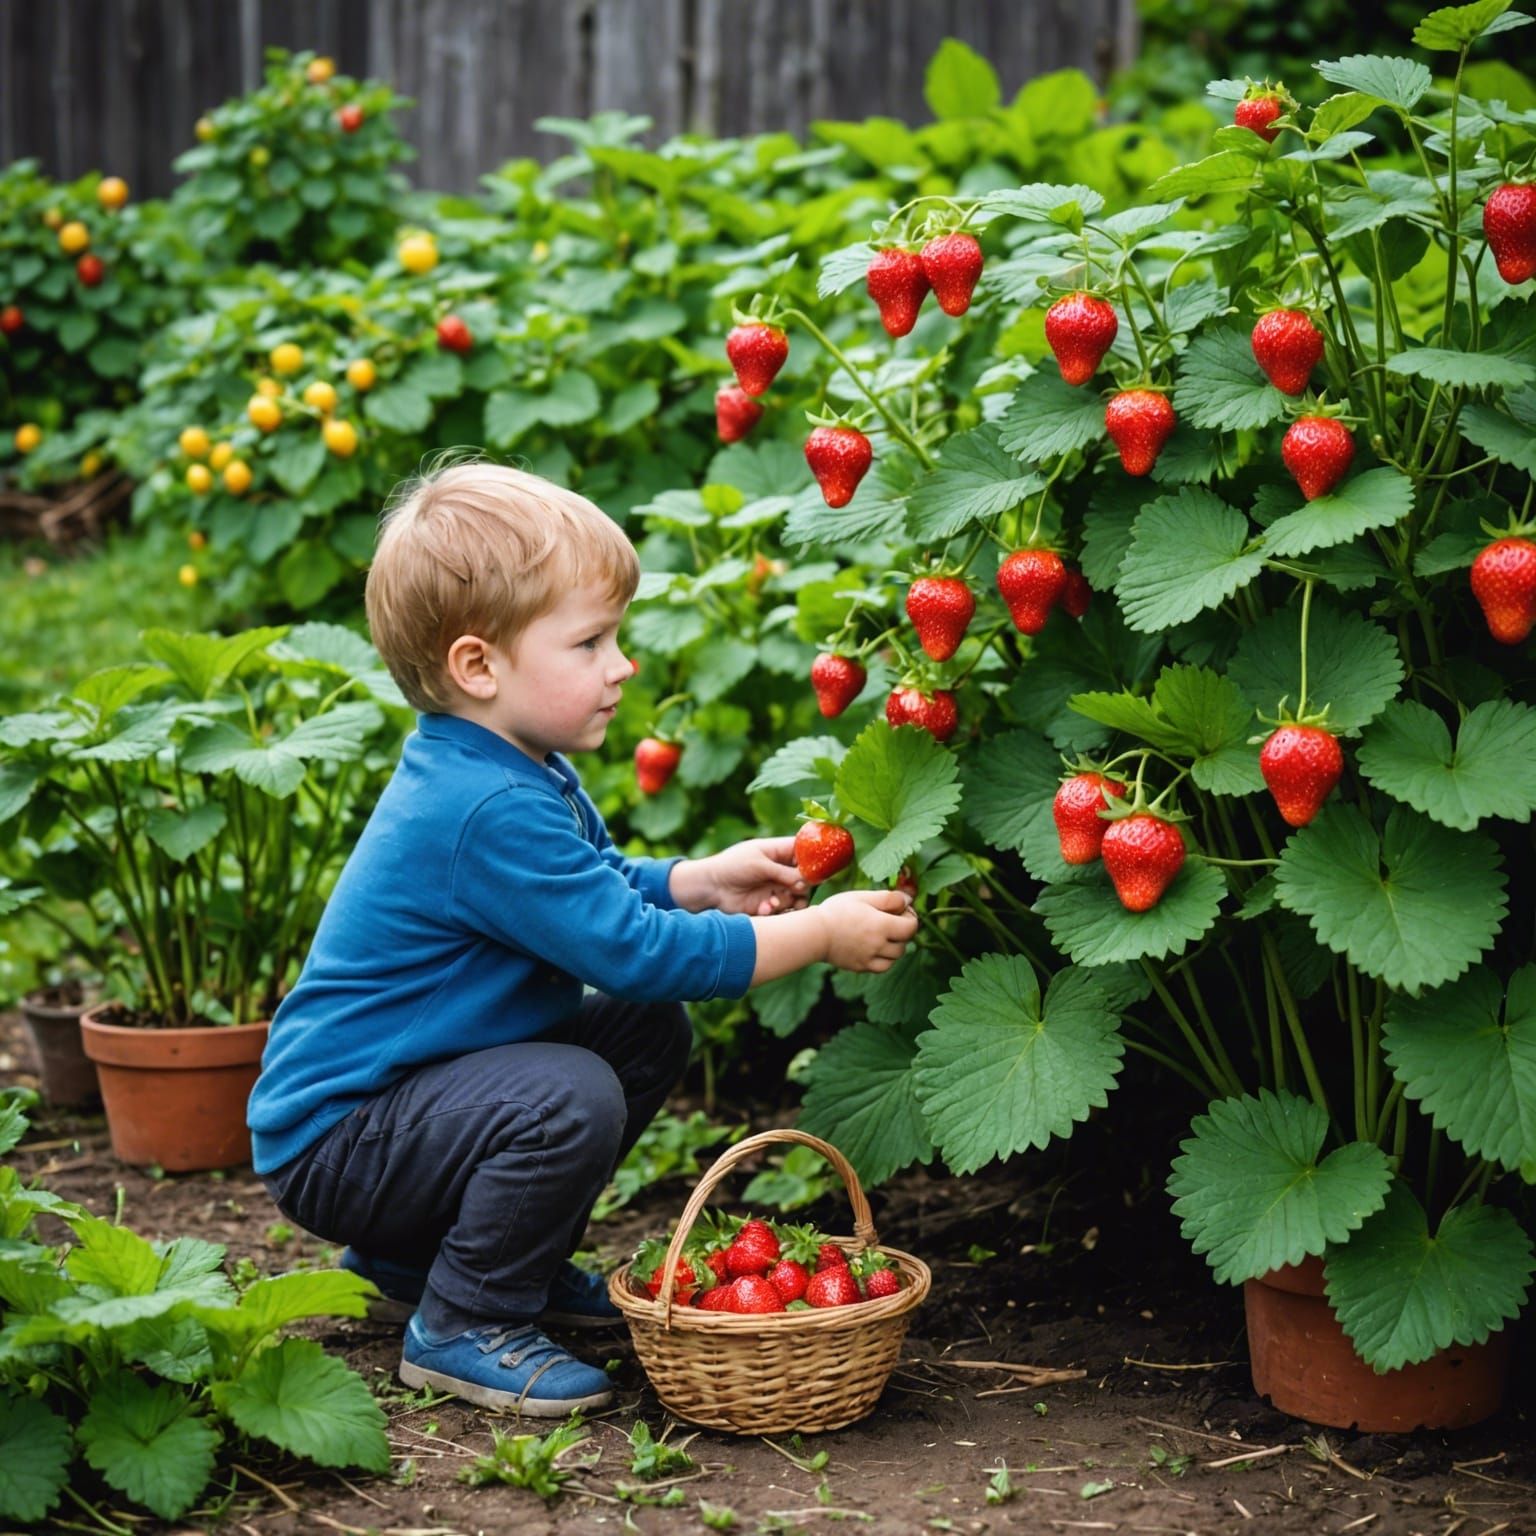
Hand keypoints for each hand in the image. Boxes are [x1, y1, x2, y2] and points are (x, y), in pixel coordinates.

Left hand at [673, 836, 808, 915]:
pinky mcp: (769, 903)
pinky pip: (784, 909)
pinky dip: (776, 909)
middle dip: (802, 885)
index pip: (804, 851)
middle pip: (805, 876)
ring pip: (798, 895)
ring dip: (790, 900)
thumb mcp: (759, 865)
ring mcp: (775, 886)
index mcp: (777, 852)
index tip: (815, 871)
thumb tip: (807, 881)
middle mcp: (779, 869)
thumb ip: (784, 873)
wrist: (710, 888)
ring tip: (776, 902)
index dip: (813, 860)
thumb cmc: (732, 867)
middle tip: (794, 890)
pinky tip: (764, 908)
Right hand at [818, 889, 917, 971]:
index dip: (910, 917)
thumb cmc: (837, 910)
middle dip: (902, 930)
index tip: (900, 910)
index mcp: (881, 925)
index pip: (911, 926)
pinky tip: (874, 947)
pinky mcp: (861, 967)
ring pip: (895, 956)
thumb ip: (889, 898)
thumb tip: (909, 900)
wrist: (814, 932)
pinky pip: (882, 966)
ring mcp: (870, 958)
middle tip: (890, 920)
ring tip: (881, 934)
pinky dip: (884, 958)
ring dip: (894, 945)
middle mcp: (879, 945)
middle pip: (905, 942)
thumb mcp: (863, 897)